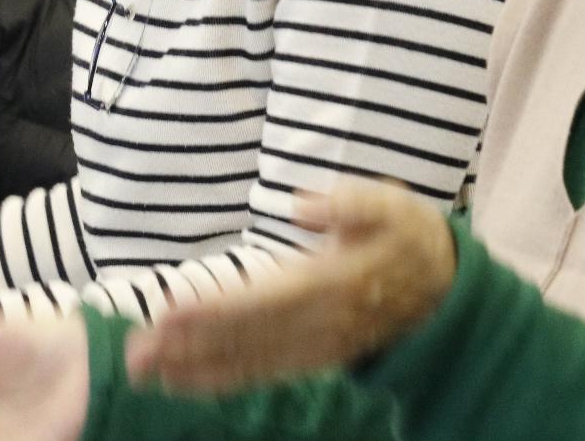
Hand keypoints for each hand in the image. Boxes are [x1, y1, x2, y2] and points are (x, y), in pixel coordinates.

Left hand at [126, 180, 456, 393]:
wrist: (448, 290)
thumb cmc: (408, 236)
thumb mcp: (392, 205)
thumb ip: (350, 203)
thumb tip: (304, 205)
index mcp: (334, 283)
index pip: (266, 300)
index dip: (218, 309)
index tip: (172, 314)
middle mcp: (321, 324)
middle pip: (248, 339)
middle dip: (190, 348)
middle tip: (137, 354)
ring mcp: (318, 346)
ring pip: (251, 362)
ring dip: (196, 369)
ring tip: (146, 373)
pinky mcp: (315, 357)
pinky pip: (264, 372)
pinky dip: (222, 379)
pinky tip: (184, 382)